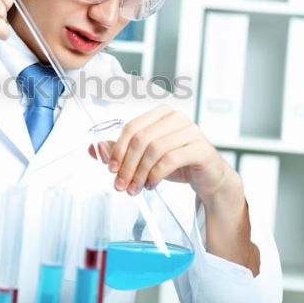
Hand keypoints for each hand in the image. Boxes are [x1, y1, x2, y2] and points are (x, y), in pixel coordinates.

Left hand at [89, 106, 234, 200]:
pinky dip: (156, 175)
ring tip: (135, 188)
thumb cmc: (176, 163)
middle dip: (127, 165)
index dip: (117, 148)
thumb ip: (121, 151)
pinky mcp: (200, 148)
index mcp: (160, 114)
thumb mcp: (145, 157)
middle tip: (121, 185)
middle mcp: (176, 117)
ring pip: (154, 150)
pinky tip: (151, 185)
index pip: (131, 127)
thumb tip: (94, 149)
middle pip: (141, 139)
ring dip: (140, 173)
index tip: (110, 169)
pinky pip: (170, 159)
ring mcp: (190, 131)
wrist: (208, 178)